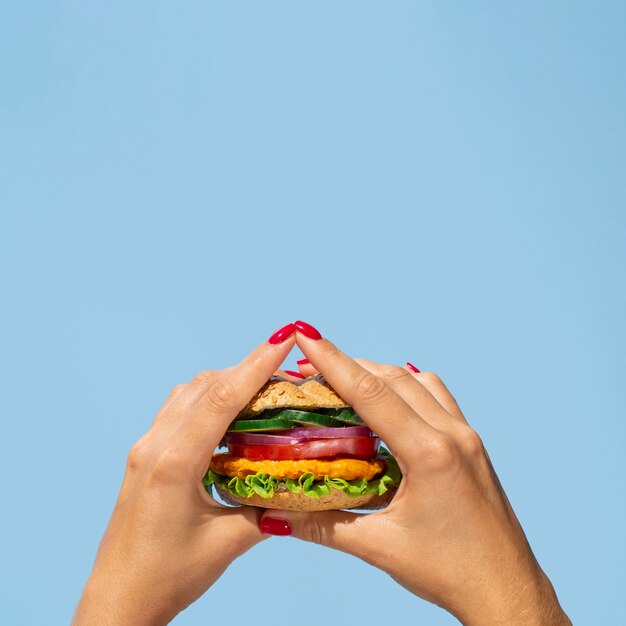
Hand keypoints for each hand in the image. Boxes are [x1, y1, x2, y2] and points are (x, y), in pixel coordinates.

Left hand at [73, 329, 295, 625]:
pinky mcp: (145, 455)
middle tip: (287, 368)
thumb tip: (302, 486)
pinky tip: (229, 412)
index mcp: (174, 464)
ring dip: (226, 381)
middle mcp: (155, 446)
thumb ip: (267, 509)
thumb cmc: (167, 576)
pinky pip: (178, 410)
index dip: (256, 364)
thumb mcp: (227, 544)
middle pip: (205, 387)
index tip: (284, 337)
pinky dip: (208, 399)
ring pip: (189, 393)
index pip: (221, 398)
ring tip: (263, 386)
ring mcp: (145, 448)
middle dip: (248, 368)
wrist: (118, 599)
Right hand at [261, 330, 570, 625]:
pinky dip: (407, 386)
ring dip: (378, 372)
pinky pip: (437, 396)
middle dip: (348, 363)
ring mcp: (467, 436)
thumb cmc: (450, 572)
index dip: (334, 361)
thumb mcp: (380, 547)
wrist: (507, 591)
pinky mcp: (472, 444)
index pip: (372, 394)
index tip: (306, 334)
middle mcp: (453, 434)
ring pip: (417, 381)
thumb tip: (274, 514)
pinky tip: (390, 397)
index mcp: (430, 454)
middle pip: (392, 378)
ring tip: (343, 375)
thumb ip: (323, 526)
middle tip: (309, 359)